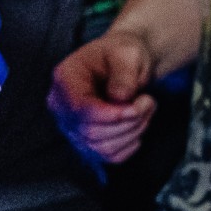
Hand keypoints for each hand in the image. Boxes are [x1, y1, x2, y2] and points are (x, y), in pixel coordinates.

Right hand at [47, 28, 156, 163]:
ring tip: (146, 108)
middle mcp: (62, 107)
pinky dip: (131, 144)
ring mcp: (72, 127)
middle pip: (92, 132)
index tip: (138, 106)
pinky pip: (110, 156)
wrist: (123, 64)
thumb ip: (123, 73)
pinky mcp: (87, 143)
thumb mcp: (126, 53)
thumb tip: (120, 97)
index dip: (112, 115)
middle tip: (149, 102)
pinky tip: (137, 123)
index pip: (80, 110)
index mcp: (64, 80)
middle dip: (128, 122)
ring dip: (134, 132)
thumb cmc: (121, 55)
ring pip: (103, 148)